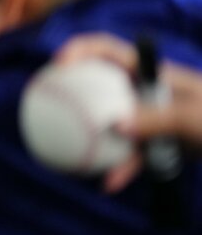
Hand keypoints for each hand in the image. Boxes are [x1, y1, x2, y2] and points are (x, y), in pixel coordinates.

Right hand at [48, 33, 201, 192]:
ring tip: (67, 148)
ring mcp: (151, 119)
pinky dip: (121, 168)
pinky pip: (133, 155)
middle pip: (100, 85)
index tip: (58, 65)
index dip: (79, 50)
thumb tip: (115, 126)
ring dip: (92, 136)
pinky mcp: (162, 144)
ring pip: (111, 124)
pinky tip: (109, 184)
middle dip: (73, 92)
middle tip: (47, 102)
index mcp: (153, 73)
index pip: (108, 50)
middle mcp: (146, 92)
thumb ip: (156, 119)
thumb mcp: (193, 117)